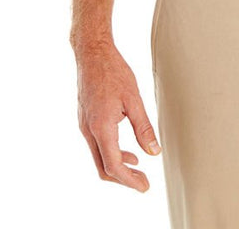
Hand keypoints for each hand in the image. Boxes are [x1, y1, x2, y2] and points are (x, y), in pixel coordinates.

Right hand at [75, 42, 161, 190]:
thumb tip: (154, 152)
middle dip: (124, 179)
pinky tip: (127, 150)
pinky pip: (97, 145)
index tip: (145, 186)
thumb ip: (144, 128)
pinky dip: (112, 153)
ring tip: (138, 168)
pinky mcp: (85, 120)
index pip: (114, 165)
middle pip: (103, 168)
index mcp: (101, 127)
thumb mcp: (134, 99)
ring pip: (99, 158)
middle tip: (143, 182)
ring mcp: (84, 126)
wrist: (92, 53)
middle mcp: (89, 131)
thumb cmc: (113, 71)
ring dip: (118, 166)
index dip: (129, 180)